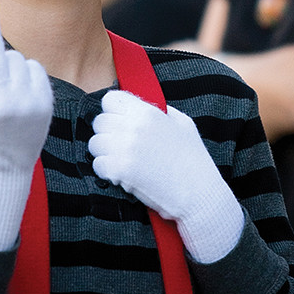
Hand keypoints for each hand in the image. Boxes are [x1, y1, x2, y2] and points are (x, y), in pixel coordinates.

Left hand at [89, 90, 242, 262]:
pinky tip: (121, 175)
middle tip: (120, 146)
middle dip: (107, 134)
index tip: (119, 122)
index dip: (113, 112)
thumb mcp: (183, 124)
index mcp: (148, 112)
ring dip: (105, 153)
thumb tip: (141, 108)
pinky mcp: (121, 169)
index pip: (110, 100)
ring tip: (121, 161)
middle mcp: (133, 126)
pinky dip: (107, 172)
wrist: (199, 193)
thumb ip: (160, 112)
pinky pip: (98, 165)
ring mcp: (125, 148)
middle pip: (99, 122)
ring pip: (95, 144)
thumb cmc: (194, 160)